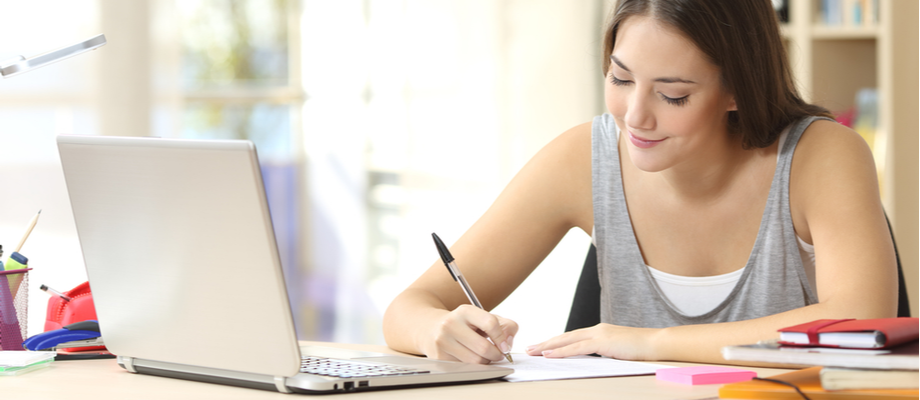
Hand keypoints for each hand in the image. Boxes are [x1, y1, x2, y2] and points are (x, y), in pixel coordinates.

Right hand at [420, 304, 517, 363]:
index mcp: (465, 311)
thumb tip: (509, 342)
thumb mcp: (483, 317)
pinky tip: (471, 357)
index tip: (505, 346)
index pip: (491, 323)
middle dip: (496, 354)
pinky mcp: (439, 356)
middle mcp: (451, 324)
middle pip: (484, 347)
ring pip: (475, 361)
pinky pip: (466, 367)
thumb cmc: (463, 324)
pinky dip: (474, 366)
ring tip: (484, 355)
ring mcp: (443, 341)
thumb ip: (504, 325)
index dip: (502, 338)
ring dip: (486, 362)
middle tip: (498, 354)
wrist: (431, 328)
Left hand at [525, 323, 660, 360]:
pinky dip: (562, 352)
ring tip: (534, 351)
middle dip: (546, 343)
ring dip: (548, 346)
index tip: (542, 347)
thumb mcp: (617, 352)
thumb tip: (590, 362)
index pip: (571, 337)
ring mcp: (599, 334)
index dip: (555, 342)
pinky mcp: (603, 341)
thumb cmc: (640, 350)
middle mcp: (596, 330)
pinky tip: (550, 355)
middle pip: (565, 337)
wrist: (656, 344)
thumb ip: (603, 354)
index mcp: (599, 332)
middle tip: (529, 349)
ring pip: (567, 340)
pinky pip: (577, 348)